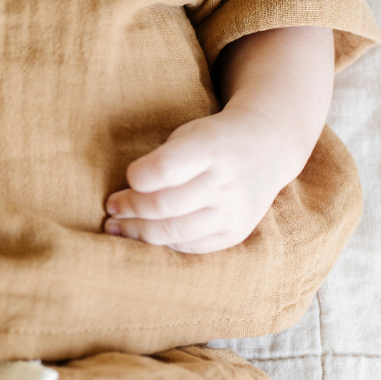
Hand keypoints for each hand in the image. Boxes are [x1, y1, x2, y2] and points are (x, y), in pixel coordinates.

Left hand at [102, 103, 300, 254]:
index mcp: (211, 147)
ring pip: (174, 232)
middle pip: (164, 205)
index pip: (164, 169)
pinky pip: (190, 245)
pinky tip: (147, 233)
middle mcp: (226, 182)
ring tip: (117, 226)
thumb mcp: (190, 134)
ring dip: (138, 232)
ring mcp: (234, 212)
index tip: (127, 178)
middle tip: (112, 207)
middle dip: (129, 208)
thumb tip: (123, 198)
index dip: (137, 177)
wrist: (268, 149)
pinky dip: (162, 241)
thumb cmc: (214, 139)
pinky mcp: (235, 234)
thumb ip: (162, 162)